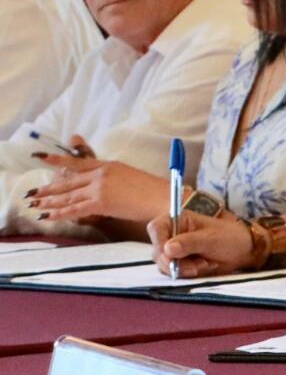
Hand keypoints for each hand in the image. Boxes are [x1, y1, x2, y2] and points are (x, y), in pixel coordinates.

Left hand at [27, 143, 165, 223]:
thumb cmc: (154, 191)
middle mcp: (102, 173)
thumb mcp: (131, 178)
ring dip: (49, 202)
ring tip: (35, 205)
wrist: (164, 198)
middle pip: (69, 180)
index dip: (58, 160)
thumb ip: (113, 181)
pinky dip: (59, 213)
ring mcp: (100, 186)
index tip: (42, 158)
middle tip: (32, 193)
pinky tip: (48, 216)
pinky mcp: (101, 201)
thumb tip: (102, 189)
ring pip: (68, 195)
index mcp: (110, 165)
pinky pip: (74, 209)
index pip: (78, 162)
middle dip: (49, 188)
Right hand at [149, 211, 256, 277]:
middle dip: (175, 262)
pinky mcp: (179, 264)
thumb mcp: (211, 239)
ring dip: (184, 269)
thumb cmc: (229, 237)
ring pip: (165, 265)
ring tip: (205, 263)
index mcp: (178, 220)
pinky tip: (205, 266)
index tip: (170, 254)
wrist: (243, 251)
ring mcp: (175, 251)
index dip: (159, 242)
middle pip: (158, 251)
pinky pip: (175, 273)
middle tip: (196, 266)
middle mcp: (172, 235)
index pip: (157, 228)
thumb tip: (168, 249)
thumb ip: (189, 243)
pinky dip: (189, 273)